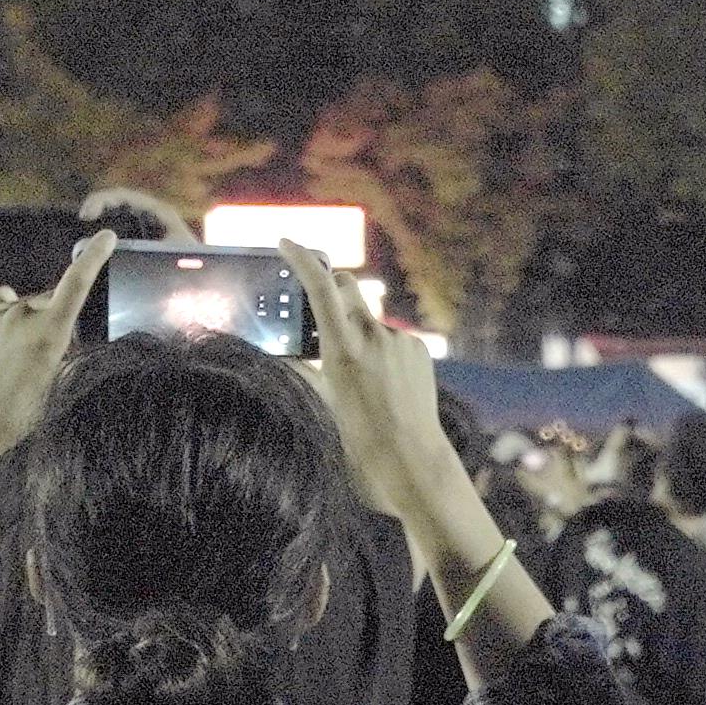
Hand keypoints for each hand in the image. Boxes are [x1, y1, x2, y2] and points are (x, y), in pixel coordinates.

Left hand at [0, 234, 105, 482]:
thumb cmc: (15, 413)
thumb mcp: (50, 381)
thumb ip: (55, 346)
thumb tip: (57, 328)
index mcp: (48, 334)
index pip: (75, 285)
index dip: (93, 258)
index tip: (106, 236)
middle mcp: (22, 314)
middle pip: (48, 303)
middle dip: (50, 319)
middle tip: (37, 357)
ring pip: (22, 306)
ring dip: (23, 322)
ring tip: (9, 359)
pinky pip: (0, 304)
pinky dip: (3, 317)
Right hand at [288, 248, 480, 548]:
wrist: (414, 462)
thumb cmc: (362, 442)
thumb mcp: (326, 403)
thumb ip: (309, 369)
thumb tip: (289, 350)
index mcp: (343, 350)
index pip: (321, 288)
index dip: (302, 259)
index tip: (287, 242)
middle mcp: (373, 337)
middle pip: (347, 287)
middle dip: (331, 288)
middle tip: (319, 307)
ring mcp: (399, 341)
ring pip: (369, 320)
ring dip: (359, 334)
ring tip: (364, 379)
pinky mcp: (418, 349)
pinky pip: (393, 338)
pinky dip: (383, 351)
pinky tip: (386, 384)